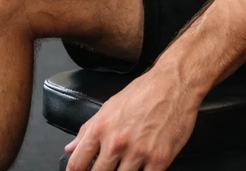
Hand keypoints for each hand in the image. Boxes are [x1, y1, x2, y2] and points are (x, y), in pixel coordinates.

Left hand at [63, 68, 200, 170]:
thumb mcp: (109, 106)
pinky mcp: (159, 159)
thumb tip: (71, 148)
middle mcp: (117, 142)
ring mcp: (138, 152)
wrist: (174, 84)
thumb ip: (87, 130)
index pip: (77, 163)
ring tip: (126, 165)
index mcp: (101, 129)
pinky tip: (142, 168)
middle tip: (108, 167)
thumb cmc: (144, 92)